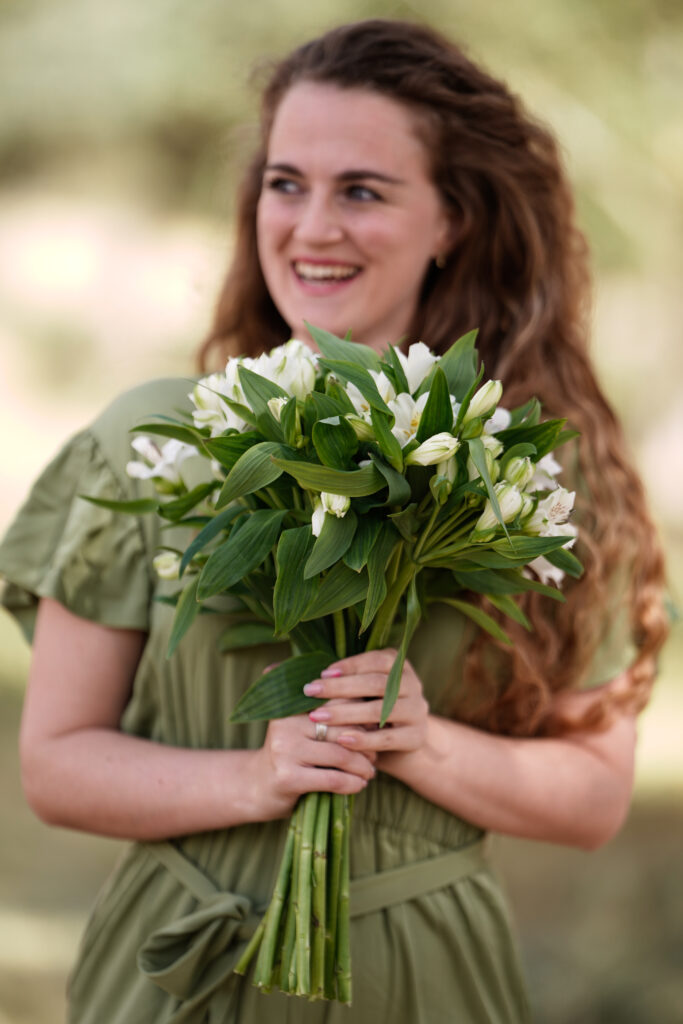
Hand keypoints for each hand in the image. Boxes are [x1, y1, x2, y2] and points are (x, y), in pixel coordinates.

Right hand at [251, 709, 376, 820]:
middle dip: (365, 742)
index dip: (361, 714)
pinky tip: (359, 785)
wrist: (256, 787)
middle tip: (375, 753)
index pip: (337, 701)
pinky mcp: (288, 777)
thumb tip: (374, 708)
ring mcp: (286, 750)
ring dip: (363, 766)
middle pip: (342, 728)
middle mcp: (287, 723)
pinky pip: (333, 779)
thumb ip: (328, 714)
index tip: (373, 728)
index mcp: (292, 705)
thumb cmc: (290, 754)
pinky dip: (353, 783)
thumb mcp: (302, 728)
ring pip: (341, 755)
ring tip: (370, 771)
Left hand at [303, 649, 429, 758]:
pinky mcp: (416, 737)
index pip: (376, 660)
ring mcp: (417, 711)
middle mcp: (413, 684)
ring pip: (381, 709)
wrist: (403, 747)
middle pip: (376, 683)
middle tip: (310, 692)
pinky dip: (364, 739)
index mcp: (400, 666)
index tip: (322, 673)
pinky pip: (387, 738)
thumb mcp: (364, 692)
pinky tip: (341, 740)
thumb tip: (311, 675)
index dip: (349, 666)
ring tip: (317, 717)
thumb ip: (348, 681)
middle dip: (340, 687)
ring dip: (346, 713)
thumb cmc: (372, 712)